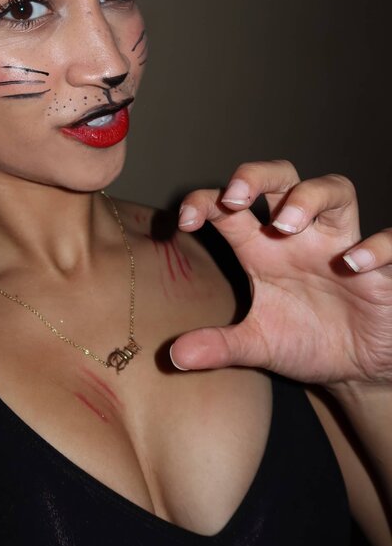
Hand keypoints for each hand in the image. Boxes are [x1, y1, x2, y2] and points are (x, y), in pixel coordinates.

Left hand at [169, 160, 391, 385]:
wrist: (355, 370)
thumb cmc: (305, 340)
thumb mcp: (257, 346)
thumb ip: (219, 346)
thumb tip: (174, 356)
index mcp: (263, 247)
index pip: (230, 205)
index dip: (204, 201)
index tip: (184, 222)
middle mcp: (301, 236)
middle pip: (282, 177)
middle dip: (256, 176)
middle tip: (235, 198)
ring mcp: (342, 244)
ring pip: (334, 189)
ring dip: (308, 197)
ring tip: (286, 225)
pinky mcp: (382, 269)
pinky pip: (388, 241)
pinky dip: (374, 246)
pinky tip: (353, 264)